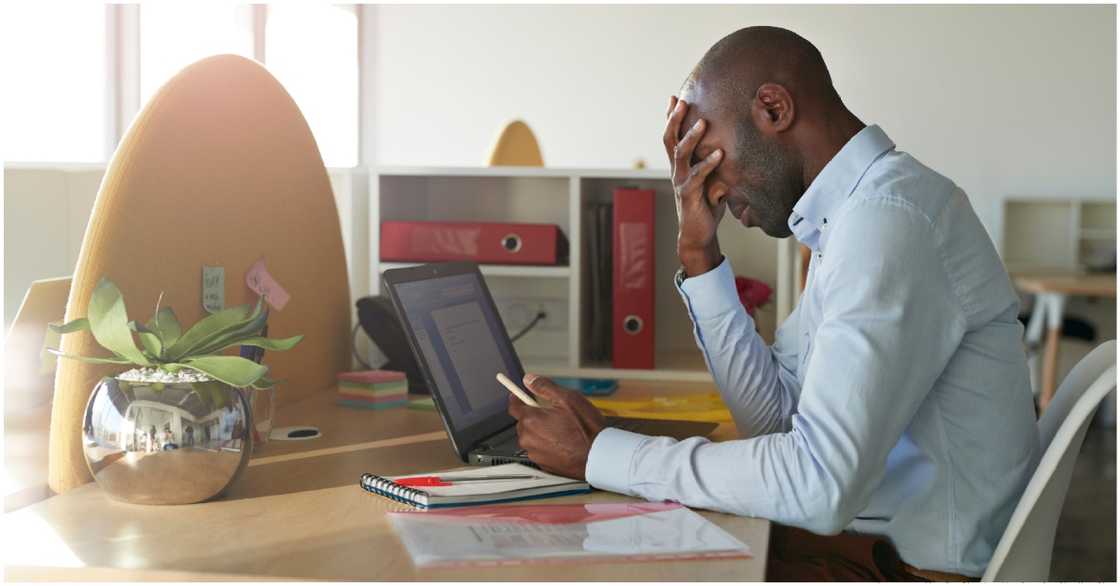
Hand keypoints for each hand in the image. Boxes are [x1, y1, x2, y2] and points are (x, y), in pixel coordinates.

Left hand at [507, 374, 606, 479]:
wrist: (598, 455)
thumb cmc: (585, 429)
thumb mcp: (567, 398)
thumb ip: (544, 387)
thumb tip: (529, 379)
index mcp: (531, 420)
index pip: (513, 406)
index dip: (517, 398)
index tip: (519, 394)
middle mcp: (528, 438)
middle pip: (524, 422)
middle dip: (535, 416)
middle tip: (553, 413)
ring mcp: (535, 453)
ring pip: (532, 436)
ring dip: (541, 431)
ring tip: (562, 430)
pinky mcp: (543, 464)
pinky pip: (540, 449)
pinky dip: (548, 445)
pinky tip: (563, 442)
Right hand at [664, 96, 724, 275]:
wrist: (698, 234)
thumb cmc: (706, 205)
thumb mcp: (711, 179)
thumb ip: (714, 163)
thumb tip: (731, 142)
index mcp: (680, 165)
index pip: (672, 137)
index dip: (670, 117)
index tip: (674, 97)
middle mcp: (676, 171)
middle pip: (670, 140)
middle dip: (674, 119)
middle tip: (682, 101)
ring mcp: (681, 182)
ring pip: (680, 154)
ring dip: (691, 136)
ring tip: (702, 121)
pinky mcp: (689, 195)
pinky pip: (697, 176)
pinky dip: (708, 164)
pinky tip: (719, 153)